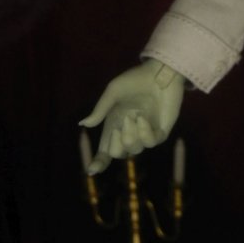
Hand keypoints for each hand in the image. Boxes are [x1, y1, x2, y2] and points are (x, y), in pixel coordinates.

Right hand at [79, 59, 184, 174]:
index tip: (92, 170)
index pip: (106, 150)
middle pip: (119, 154)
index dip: (99, 162)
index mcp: (115, 124)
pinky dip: (145, 133)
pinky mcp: (161, 132)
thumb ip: (100, 109)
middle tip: (120, 126)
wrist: (160, 72)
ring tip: (135, 116)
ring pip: (135, 150)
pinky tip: (144, 119)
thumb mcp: (113, 91)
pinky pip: (151, 143)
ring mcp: (145, 133)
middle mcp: (129, 132)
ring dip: (131, 135)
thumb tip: (83, 124)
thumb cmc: (135, 80)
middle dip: (116, 144)